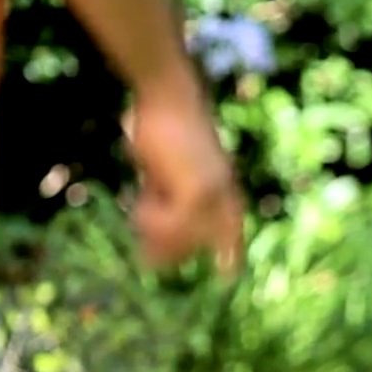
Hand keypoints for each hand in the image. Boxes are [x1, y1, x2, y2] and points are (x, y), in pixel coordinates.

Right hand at [124, 83, 244, 274]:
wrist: (167, 95)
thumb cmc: (161, 127)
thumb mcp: (163, 170)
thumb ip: (163, 197)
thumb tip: (147, 231)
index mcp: (224, 187)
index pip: (232, 229)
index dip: (229, 253)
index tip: (229, 275)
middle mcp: (226, 193)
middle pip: (198, 241)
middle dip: (171, 252)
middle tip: (146, 258)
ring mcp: (214, 195)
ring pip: (182, 237)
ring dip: (154, 232)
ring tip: (138, 213)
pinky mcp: (198, 192)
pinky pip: (172, 225)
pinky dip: (151, 221)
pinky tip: (139, 206)